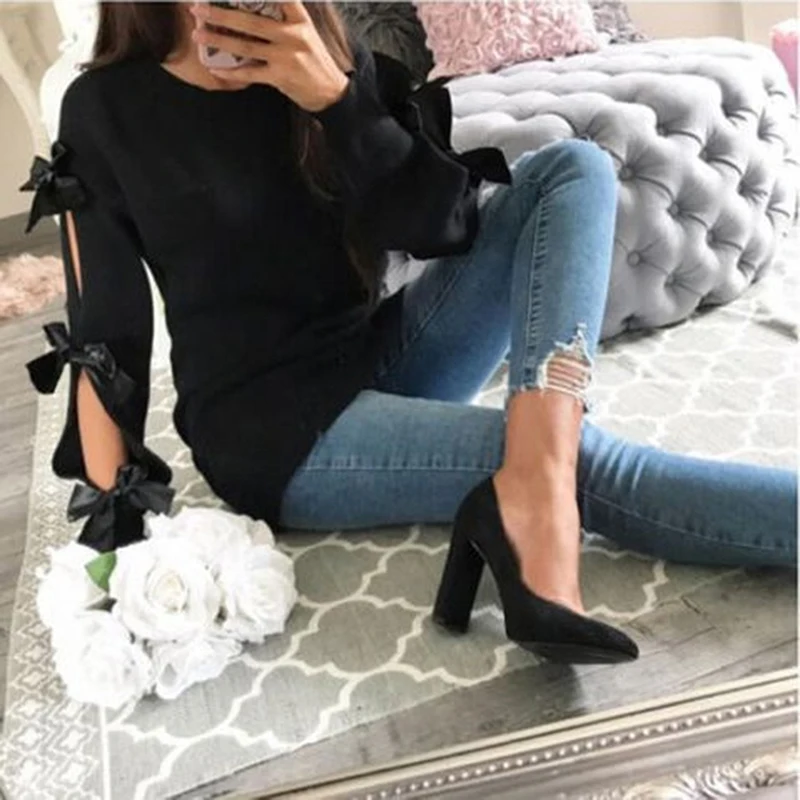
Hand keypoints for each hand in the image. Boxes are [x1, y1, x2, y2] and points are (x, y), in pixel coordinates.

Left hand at [189, 2, 350, 112]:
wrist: (331, 91)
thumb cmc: (314, 61)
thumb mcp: (306, 33)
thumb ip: (285, 17)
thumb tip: (255, 10)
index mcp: (300, 19)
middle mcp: (293, 35)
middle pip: (251, 21)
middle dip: (221, 14)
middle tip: (198, 9)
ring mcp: (286, 57)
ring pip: (246, 45)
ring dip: (219, 39)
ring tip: (199, 34)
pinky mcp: (281, 77)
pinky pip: (250, 73)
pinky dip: (231, 72)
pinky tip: (215, 68)